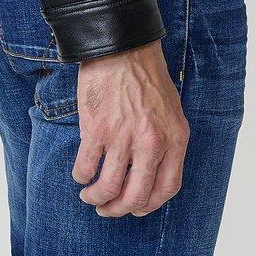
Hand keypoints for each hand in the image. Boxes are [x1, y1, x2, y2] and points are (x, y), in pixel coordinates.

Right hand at [71, 39, 189, 216]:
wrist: (122, 46)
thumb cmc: (146, 73)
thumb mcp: (170, 109)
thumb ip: (165, 141)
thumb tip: (149, 172)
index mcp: (174, 138)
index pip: (167, 189)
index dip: (149, 205)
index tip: (136, 206)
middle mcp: (151, 142)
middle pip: (135, 197)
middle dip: (118, 209)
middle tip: (107, 208)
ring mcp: (123, 138)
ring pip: (108, 189)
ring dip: (96, 198)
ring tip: (89, 194)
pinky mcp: (97, 129)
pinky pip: (86, 167)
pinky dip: (81, 176)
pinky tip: (80, 173)